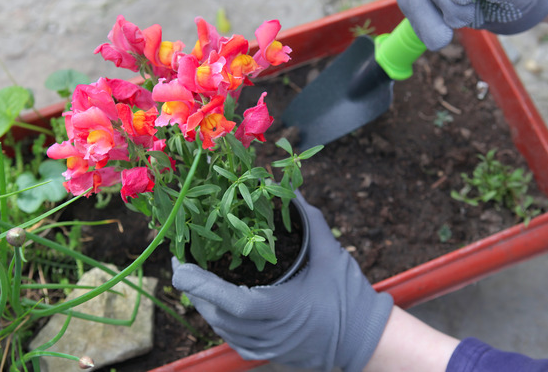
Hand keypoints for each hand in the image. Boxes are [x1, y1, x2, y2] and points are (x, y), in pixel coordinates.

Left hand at [172, 193, 392, 371]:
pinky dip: (219, 320)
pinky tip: (216, 303)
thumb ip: (310, 222)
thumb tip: (291, 192)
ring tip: (194, 279)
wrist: (366, 339)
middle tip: (183, 264)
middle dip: (194, 290)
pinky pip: (232, 339)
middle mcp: (270, 334)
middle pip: (217, 316)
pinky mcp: (268, 355)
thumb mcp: (332, 256)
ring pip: (221, 330)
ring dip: (204, 305)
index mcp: (282, 309)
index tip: (181, 265)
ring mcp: (267, 349)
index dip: (201, 285)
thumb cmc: (350, 298)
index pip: (230, 303)